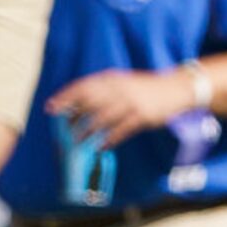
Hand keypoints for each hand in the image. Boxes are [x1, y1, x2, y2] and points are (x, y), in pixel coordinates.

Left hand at [46, 69, 192, 147]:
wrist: (174, 88)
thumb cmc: (145, 87)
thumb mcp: (123, 82)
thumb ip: (104, 89)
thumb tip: (78, 103)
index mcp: (113, 79)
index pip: (83, 86)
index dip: (65, 97)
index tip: (51, 107)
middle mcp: (119, 89)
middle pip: (89, 103)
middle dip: (72, 117)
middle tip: (62, 130)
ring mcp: (131, 103)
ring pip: (102, 119)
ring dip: (87, 131)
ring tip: (76, 142)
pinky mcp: (141, 116)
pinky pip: (121, 130)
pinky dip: (109, 139)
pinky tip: (101, 147)